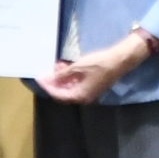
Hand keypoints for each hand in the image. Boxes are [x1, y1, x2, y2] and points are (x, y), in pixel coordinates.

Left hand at [36, 32, 154, 104]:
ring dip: (61, 78)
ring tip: (56, 65)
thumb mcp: (78, 67)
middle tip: (45, 72)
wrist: (119, 60)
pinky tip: (65, 66)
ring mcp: (88, 91)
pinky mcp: (91, 85)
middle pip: (63, 93)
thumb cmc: (99, 64)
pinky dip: (69, 76)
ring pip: (69, 87)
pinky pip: (76, 83)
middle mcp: (83, 97)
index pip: (58, 95)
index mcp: (79, 96)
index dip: (47, 86)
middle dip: (53, 82)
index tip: (38, 78)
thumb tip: (50, 78)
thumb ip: (62, 74)